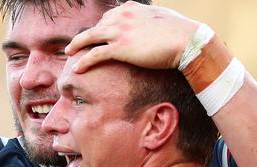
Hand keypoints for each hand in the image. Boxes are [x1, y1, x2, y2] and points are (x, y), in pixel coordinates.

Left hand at [65, 1, 199, 72]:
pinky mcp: (120, 47)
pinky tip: (76, 68)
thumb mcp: (161, 18)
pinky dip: (83, 61)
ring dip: (76, 46)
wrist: (187, 40)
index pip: (109, 16)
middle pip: (97, 26)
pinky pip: (95, 54)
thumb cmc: (180, 31)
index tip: (96, 36)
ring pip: (89, 37)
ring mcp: (119, 31)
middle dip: (87, 37)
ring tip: (68, 53)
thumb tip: (151, 25)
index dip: (101, 27)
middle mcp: (122, 16)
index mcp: (131, 7)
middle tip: (77, 46)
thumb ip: (149, 19)